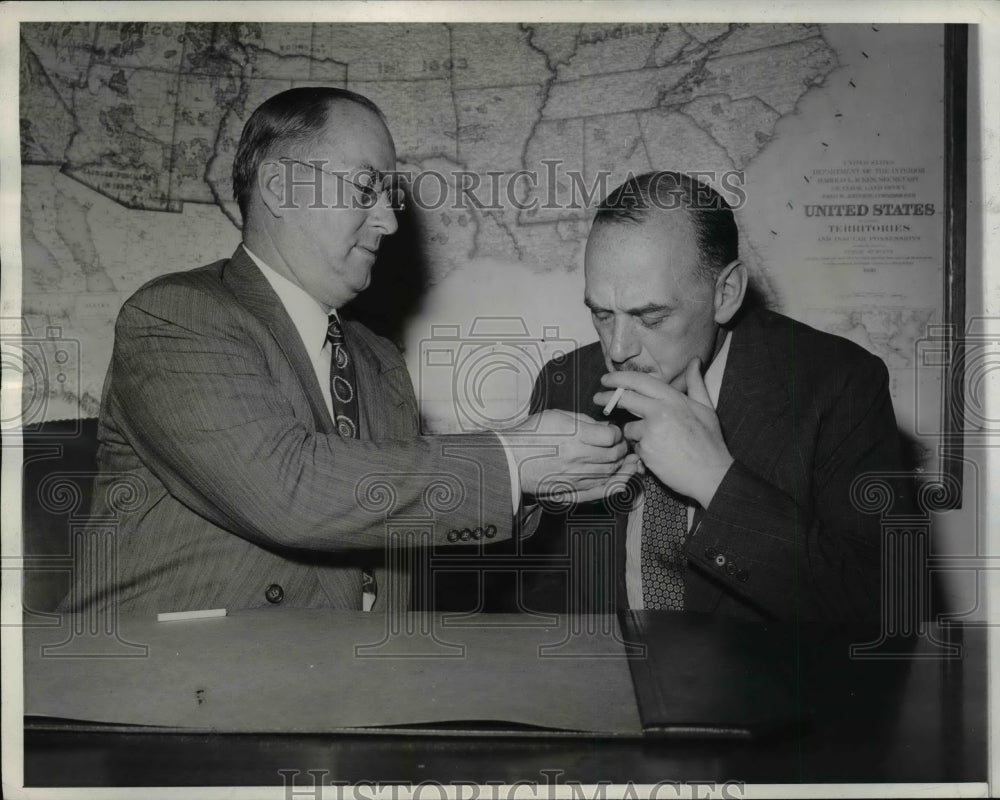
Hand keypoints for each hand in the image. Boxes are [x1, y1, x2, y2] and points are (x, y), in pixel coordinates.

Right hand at [508, 409, 637, 500]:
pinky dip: (617, 485)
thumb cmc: (530, 436)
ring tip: (626, 460)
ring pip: (611, 473)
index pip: (611, 437)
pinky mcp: (573, 491)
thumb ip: (583, 420)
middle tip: (620, 445)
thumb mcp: (556, 416)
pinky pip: (602, 491)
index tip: (612, 432)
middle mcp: (577, 459)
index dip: (616, 433)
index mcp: (574, 437)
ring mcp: (576, 478)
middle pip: (614, 456)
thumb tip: (604, 426)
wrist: (510, 460)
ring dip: (623, 466)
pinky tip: (623, 479)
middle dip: (622, 449)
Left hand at [593, 358, 733, 508]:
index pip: (639, 381)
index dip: (619, 378)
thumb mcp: (706, 408)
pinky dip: (643, 450)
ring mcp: (650, 431)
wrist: (711, 475)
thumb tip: (695, 361)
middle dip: (607, 397)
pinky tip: (659, 454)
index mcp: (673, 399)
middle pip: (624, 399)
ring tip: (658, 442)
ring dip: (636, 434)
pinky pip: (635, 447)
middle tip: (597, 398)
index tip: (606, 379)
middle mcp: (659, 411)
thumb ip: (696, 383)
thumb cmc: (709, 442)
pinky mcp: (645, 450)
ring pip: (629, 428)